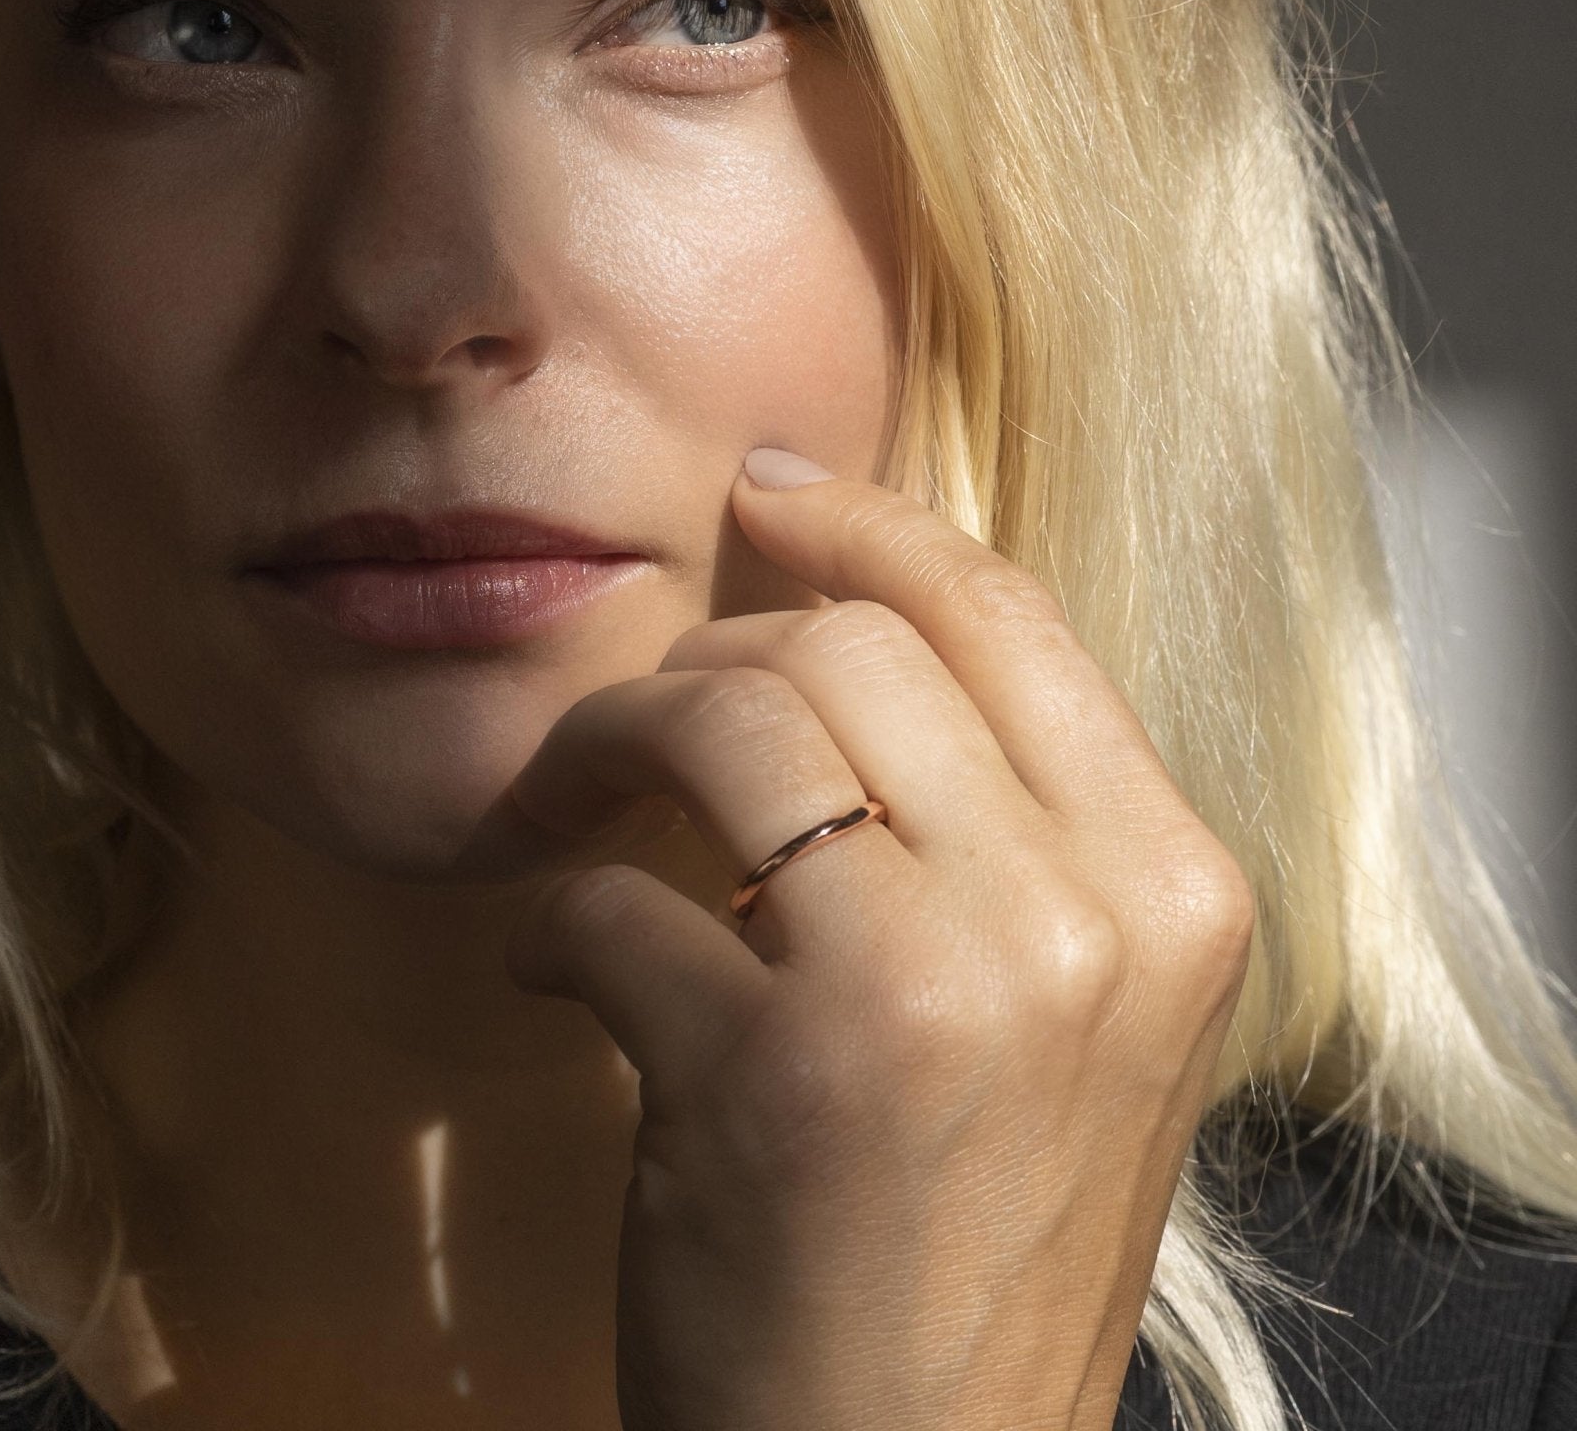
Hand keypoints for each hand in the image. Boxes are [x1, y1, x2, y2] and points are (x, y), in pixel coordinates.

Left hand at [503, 455, 1254, 1430]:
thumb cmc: (971, 1235)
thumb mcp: (1070, 1013)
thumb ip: (1001, 824)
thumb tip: (840, 625)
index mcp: (1172, 885)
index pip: (1005, 613)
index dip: (867, 526)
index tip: (766, 491)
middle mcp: (1078, 919)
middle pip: (848, 644)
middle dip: (709, 654)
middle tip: (641, 716)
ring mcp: (931, 992)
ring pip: (728, 719)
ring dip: (608, 740)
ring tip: (568, 799)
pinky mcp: (769, 1076)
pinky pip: (609, 894)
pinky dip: (554, 914)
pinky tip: (558, 963)